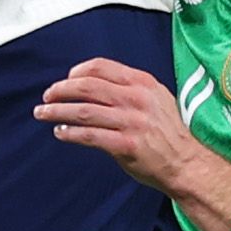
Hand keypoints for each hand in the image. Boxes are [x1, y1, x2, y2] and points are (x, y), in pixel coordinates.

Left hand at [35, 58, 203, 194]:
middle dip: (60, 90)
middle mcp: (136, 99)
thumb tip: (90, 85)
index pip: (100, 67)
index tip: (64, 81)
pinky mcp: (126, 146)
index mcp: (142, 83)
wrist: (188, 163)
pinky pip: (89, 135)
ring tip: (42, 113)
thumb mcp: (155, 99)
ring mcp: (132, 122)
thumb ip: (128, 89)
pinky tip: (60, 132)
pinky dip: (70, 132)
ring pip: (83, 110)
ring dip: (57, 111)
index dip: (76, 72)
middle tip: (46, 97)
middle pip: (87, 86)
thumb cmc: (168, 132)